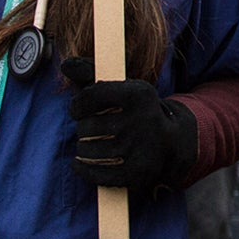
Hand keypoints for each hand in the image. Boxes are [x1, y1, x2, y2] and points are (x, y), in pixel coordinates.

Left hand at [61, 57, 197, 196]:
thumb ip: (92, 75)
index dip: (78, 105)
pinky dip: (82, 168)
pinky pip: (92, 173)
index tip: (80, 108)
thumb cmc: (138, 112)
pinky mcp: (135, 173)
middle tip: (96, 128)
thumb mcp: (122, 89)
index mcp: (139, 94)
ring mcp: (139, 149)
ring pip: (86, 150)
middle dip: (84, 128)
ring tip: (95, 143)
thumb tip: (65, 64)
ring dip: (83, 149)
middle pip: (85, 127)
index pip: (89, 97)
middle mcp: (141, 120)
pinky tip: (84, 162)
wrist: (173, 143)